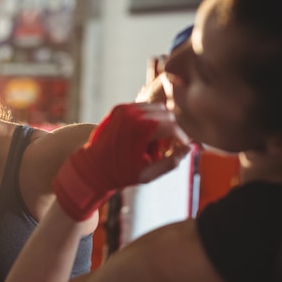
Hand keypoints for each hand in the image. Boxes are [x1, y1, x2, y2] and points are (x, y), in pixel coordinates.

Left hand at [53, 102, 190, 220]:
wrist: (92, 167)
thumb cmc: (120, 173)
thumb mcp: (148, 173)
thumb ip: (171, 162)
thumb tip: (189, 149)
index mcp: (141, 129)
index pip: (172, 126)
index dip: (181, 138)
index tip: (181, 149)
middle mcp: (133, 113)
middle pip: (167, 114)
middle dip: (171, 131)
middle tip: (164, 149)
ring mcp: (124, 108)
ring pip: (156, 108)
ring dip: (160, 123)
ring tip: (151, 143)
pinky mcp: (119, 108)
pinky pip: (143, 108)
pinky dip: (148, 119)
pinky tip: (142, 136)